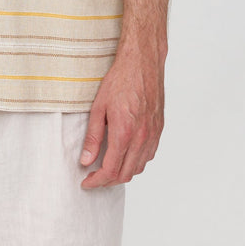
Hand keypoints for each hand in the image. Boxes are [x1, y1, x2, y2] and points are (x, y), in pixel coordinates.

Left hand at [79, 49, 164, 188]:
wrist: (142, 63)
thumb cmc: (120, 80)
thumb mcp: (98, 108)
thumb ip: (93, 137)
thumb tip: (86, 160)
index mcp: (124, 133)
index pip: (111, 170)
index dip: (97, 181)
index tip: (87, 182)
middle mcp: (141, 138)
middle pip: (125, 174)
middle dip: (107, 181)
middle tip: (94, 177)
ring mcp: (152, 135)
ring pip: (138, 168)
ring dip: (122, 173)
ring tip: (107, 167)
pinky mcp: (158, 129)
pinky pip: (148, 155)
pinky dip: (135, 162)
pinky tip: (125, 154)